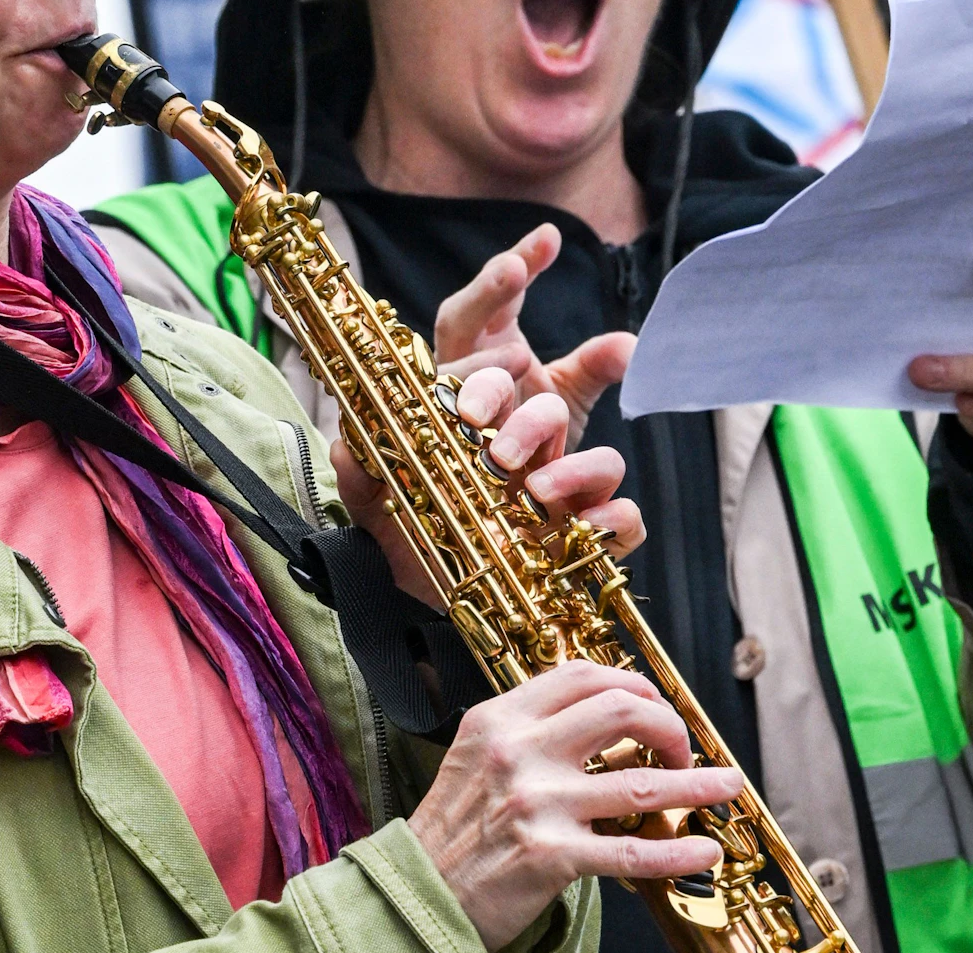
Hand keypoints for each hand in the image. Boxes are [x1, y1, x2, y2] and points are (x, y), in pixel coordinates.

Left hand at [334, 367, 644, 607]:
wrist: (431, 602)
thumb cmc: (408, 538)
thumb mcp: (375, 502)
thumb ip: (360, 472)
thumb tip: (349, 446)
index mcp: (479, 425)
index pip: (489, 374)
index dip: (488, 369)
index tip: (477, 386)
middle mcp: (527, 449)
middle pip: (545, 405)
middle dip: (525, 416)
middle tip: (491, 442)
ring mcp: (563, 491)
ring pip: (600, 456)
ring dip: (575, 465)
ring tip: (535, 490)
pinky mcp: (585, 535)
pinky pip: (623, 518)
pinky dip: (617, 518)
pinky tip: (590, 525)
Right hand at [408, 662, 743, 949]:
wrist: (418, 891)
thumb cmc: (451, 829)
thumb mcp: (477, 755)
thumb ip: (529, 731)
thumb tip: (598, 718)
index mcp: (501, 719)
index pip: (582, 675)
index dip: (633, 685)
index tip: (654, 705)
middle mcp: (520, 752)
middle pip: (621, 710)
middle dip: (668, 725)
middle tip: (682, 748)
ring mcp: (538, 802)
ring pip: (642, 782)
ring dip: (697, 784)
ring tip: (726, 786)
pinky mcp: (553, 856)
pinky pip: (633, 852)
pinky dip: (679, 852)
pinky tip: (705, 850)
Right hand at [433, 224, 635, 450]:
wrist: (507, 500)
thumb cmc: (531, 439)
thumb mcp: (568, 395)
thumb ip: (595, 367)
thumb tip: (633, 346)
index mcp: (487, 341)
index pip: (501, 293)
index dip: (520, 263)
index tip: (550, 237)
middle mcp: (456, 367)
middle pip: (459, 319)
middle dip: (485, 293)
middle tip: (514, 269)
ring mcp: (438, 405)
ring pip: (446, 374)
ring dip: (477, 364)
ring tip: (518, 356)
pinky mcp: (434, 447)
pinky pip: (440, 426)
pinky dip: (460, 421)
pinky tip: (484, 419)